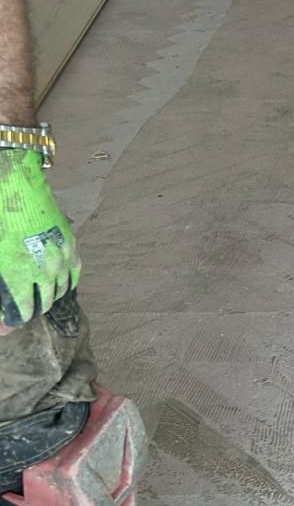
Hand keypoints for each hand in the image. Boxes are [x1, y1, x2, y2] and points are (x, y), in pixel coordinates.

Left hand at [0, 149, 80, 327]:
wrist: (14, 180)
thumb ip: (0, 278)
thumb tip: (0, 316)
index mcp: (19, 273)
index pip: (22, 312)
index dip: (12, 322)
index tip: (7, 324)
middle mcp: (45, 269)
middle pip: (43, 304)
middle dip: (30, 311)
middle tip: (21, 310)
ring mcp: (61, 257)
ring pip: (59, 291)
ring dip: (47, 297)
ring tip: (37, 297)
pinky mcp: (71, 244)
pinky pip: (73, 274)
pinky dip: (64, 283)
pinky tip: (56, 283)